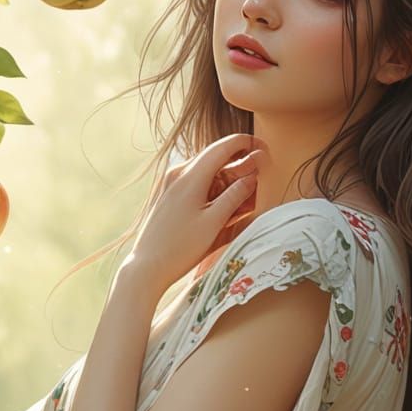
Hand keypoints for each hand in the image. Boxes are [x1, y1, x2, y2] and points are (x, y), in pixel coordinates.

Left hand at [126, 133, 267, 293]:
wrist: (146, 267)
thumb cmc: (180, 248)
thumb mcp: (214, 223)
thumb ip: (236, 196)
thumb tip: (253, 176)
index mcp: (190, 176)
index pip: (223, 147)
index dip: (247, 143)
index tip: (265, 148)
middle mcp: (179, 174)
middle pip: (217, 159)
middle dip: (241, 167)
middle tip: (261, 179)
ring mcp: (173, 184)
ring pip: (209, 173)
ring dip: (230, 182)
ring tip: (248, 201)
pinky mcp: (170, 196)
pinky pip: (199, 185)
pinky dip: (216, 191)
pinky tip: (228, 208)